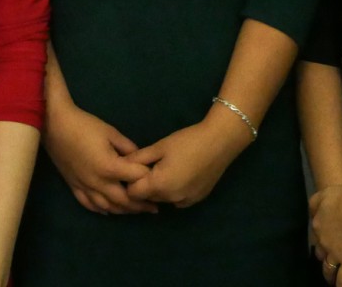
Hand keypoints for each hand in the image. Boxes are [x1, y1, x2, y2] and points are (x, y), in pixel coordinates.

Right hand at [44, 100, 157, 213]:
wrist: (55, 125)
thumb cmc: (85, 125)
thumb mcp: (111, 132)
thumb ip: (128, 148)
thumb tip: (140, 159)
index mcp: (109, 167)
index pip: (135, 179)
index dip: (148, 180)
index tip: (159, 182)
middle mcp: (98, 182)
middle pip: (124, 200)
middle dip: (140, 205)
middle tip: (154, 208)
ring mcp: (85, 186)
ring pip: (107, 206)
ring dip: (123, 211)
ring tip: (136, 210)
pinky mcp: (74, 186)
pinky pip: (89, 204)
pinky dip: (101, 210)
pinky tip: (109, 211)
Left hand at [124, 111, 249, 207]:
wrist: (220, 142)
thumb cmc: (187, 141)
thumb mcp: (160, 146)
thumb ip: (138, 158)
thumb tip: (121, 164)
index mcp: (159, 185)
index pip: (133, 193)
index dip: (131, 180)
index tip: (136, 167)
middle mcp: (171, 199)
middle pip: (147, 197)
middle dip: (145, 184)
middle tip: (152, 164)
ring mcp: (185, 201)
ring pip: (162, 199)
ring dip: (160, 188)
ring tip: (168, 167)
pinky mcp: (196, 200)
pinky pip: (177, 199)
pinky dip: (174, 191)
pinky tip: (182, 174)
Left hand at [310, 184, 341, 283]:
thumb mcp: (325, 193)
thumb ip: (314, 202)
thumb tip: (311, 212)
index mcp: (317, 224)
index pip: (315, 235)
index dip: (320, 238)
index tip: (324, 241)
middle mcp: (323, 241)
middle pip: (320, 252)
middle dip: (323, 255)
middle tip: (328, 257)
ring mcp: (336, 253)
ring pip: (328, 267)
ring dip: (329, 273)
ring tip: (330, 278)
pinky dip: (341, 283)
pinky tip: (341, 286)